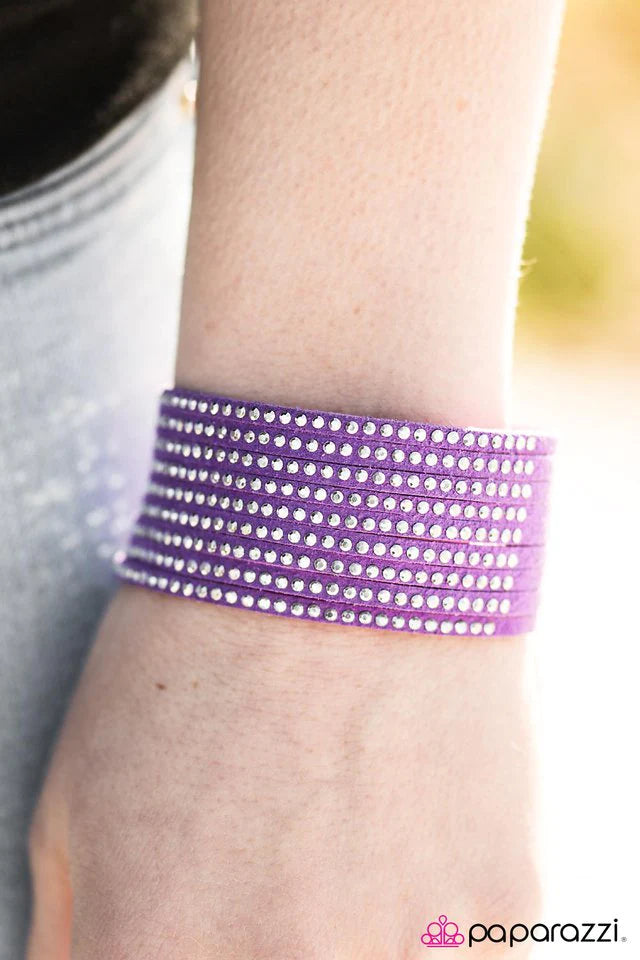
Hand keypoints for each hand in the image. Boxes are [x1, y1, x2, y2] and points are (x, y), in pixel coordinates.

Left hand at [28, 585, 539, 958]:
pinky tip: (408, 832)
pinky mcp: (500, 912)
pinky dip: (432, 919)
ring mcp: (410, 954)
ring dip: (356, 939)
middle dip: (260, 941)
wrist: (348, 547)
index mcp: (157, 953)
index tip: (198, 923)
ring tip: (343, 845)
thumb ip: (72, 932)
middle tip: (277, 868)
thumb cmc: (203, 648)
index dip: (179, 951)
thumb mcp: (76, 792)